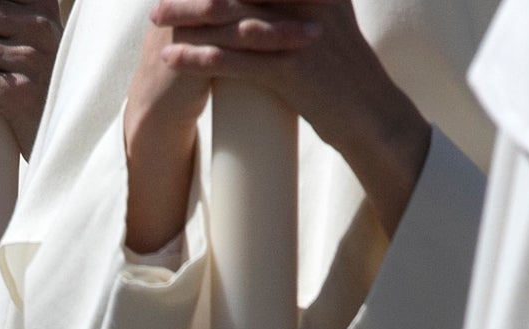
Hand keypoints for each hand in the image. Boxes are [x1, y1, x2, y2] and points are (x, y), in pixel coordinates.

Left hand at [123, 0, 433, 256]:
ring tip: (156, 19)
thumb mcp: (327, 20)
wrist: (372, 118)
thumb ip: (299, 1)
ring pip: (229, 18)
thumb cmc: (344, 73)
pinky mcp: (292, 70)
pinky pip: (234, 61)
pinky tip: (172, 58)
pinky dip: (198, 58)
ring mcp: (299, 34)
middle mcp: (309, 0)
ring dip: (187, 16)